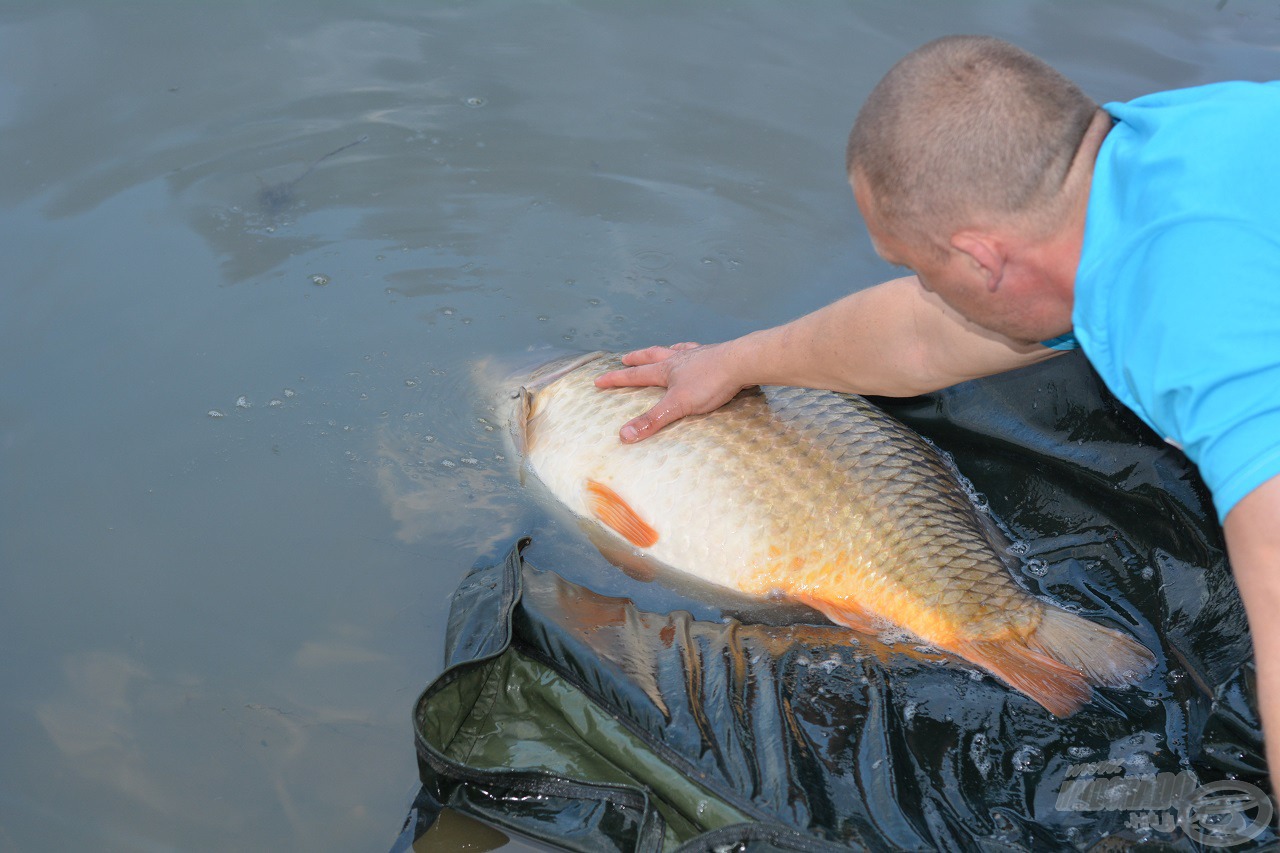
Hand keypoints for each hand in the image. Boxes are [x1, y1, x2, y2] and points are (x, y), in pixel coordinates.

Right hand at [594, 342, 745, 441]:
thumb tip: (623, 434)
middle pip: (651, 357)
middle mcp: (678, 359)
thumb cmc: (710, 383)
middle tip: (624, 358)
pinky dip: (690, 351)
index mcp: (666, 371)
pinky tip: (694, 351)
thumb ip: (652, 420)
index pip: (635, 376)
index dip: (616, 379)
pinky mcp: (715, 354)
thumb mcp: (678, 405)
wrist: (742, 362)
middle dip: (636, 359)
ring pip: (674, 351)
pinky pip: (697, 351)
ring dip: (663, 352)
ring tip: (659, 352)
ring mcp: (697, 355)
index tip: (598, 380)